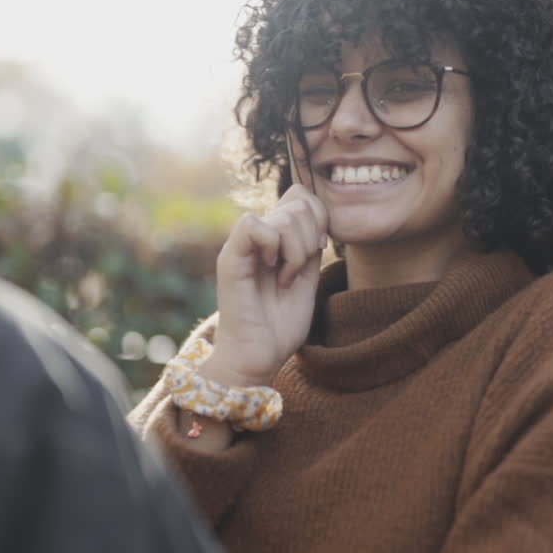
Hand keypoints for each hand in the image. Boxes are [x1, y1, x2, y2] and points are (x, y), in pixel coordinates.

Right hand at [204, 184, 328, 387]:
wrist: (258, 357)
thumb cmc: (280, 326)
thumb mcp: (308, 280)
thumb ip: (311, 249)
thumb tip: (321, 218)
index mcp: (276, 239)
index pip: (300, 196)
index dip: (319, 215)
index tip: (320, 248)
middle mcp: (258, 237)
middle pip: (298, 201)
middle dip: (313, 235)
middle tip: (301, 268)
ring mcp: (243, 245)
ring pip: (284, 214)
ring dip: (297, 250)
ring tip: (287, 277)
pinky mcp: (230, 258)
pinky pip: (253, 225)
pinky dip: (274, 246)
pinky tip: (273, 270)